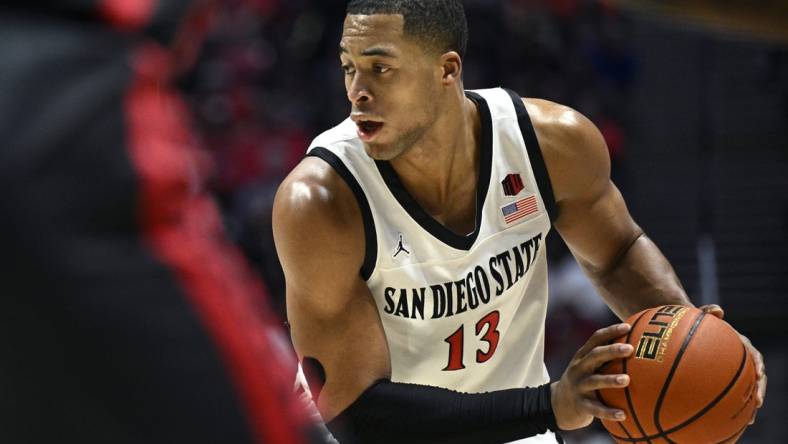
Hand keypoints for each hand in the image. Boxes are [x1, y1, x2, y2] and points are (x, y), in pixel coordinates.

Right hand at [550, 323, 632, 429]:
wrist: (558, 404)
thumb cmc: (583, 382)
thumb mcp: (589, 367)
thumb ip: (607, 359)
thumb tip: (639, 348)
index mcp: (583, 357)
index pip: (596, 339)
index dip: (611, 331)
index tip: (628, 327)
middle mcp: (579, 368)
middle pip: (594, 356)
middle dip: (612, 350)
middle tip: (630, 349)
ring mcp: (578, 386)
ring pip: (594, 381)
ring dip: (610, 380)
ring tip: (627, 380)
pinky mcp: (580, 405)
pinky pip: (595, 409)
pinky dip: (609, 412)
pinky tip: (623, 415)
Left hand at [699, 304, 766, 424]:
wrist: (687, 329)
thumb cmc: (695, 322)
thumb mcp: (700, 315)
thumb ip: (707, 311)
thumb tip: (718, 310)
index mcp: (738, 345)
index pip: (753, 354)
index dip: (758, 364)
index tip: (759, 372)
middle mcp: (739, 359)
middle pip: (755, 377)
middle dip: (758, 390)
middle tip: (757, 402)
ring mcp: (731, 371)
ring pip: (744, 390)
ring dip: (748, 405)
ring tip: (749, 421)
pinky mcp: (720, 380)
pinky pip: (727, 394)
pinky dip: (728, 407)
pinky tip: (724, 422)